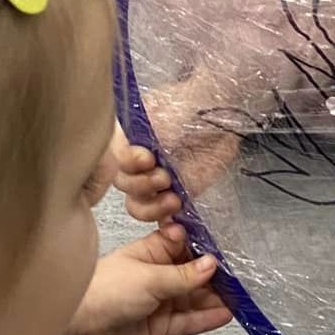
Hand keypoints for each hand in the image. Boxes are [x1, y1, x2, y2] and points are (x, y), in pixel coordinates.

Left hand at [46, 225, 230, 334]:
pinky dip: (207, 319)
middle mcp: (156, 276)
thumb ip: (184, 275)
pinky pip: (189, 322)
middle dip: (216, 276)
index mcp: (150, 253)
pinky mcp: (159, 327)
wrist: (76, 330)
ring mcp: (159, 303)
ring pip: (194, 299)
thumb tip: (212, 264)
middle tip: (243, 277)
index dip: (206, 248)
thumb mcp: (149, 277)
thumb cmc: (104, 292)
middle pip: (193, 274)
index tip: (230, 250)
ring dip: (216, 298)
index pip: (185, 246)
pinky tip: (227, 314)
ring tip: (242, 297)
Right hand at [114, 79, 241, 225]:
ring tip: (174, 200)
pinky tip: (175, 228)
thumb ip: (147, 134)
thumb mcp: (163, 112)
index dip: (129, 163)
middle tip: (164, 177)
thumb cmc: (190, 106)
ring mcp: (155, 183)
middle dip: (142, 184)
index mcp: (127, 141)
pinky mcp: (175, 197)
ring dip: (152, 207)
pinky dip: (167, 225)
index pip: (115, 160)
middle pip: (124, 186)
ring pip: (138, 206)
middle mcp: (136, 164)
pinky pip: (164, 218)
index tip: (148, 158)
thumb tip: (139, 156)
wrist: (219, 112)